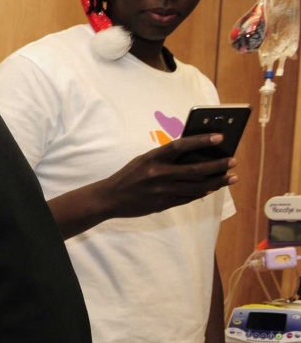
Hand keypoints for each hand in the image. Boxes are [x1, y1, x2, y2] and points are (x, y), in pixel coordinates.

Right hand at [94, 135, 234, 219]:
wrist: (110, 199)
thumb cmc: (129, 175)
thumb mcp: (144, 160)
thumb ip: (166, 157)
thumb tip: (195, 154)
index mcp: (153, 158)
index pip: (181, 146)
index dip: (201, 140)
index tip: (220, 138)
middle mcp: (158, 174)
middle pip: (195, 170)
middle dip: (217, 166)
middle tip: (233, 161)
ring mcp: (162, 191)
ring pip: (196, 187)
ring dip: (217, 182)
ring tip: (232, 177)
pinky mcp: (163, 204)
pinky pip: (188, 198)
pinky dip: (202, 193)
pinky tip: (213, 188)